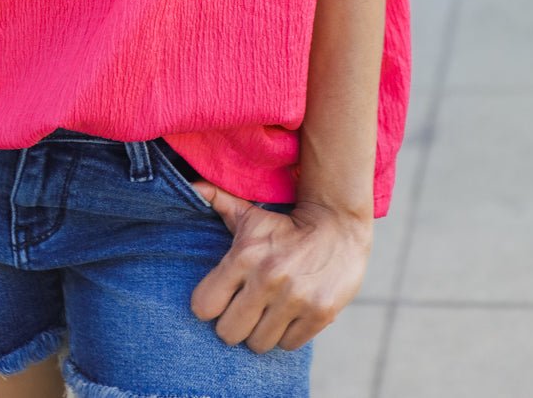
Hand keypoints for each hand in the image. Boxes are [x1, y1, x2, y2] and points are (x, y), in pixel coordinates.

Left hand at [185, 178, 372, 352]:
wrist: (338, 226)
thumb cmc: (285, 226)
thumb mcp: (250, 215)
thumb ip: (219, 202)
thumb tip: (194, 187)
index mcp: (244, 255)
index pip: (204, 305)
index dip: (209, 306)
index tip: (220, 299)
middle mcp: (267, 278)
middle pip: (228, 333)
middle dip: (234, 325)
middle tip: (244, 312)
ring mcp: (295, 299)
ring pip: (258, 344)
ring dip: (261, 332)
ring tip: (268, 313)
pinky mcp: (320, 314)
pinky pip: (288, 345)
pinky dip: (287, 335)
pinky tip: (290, 316)